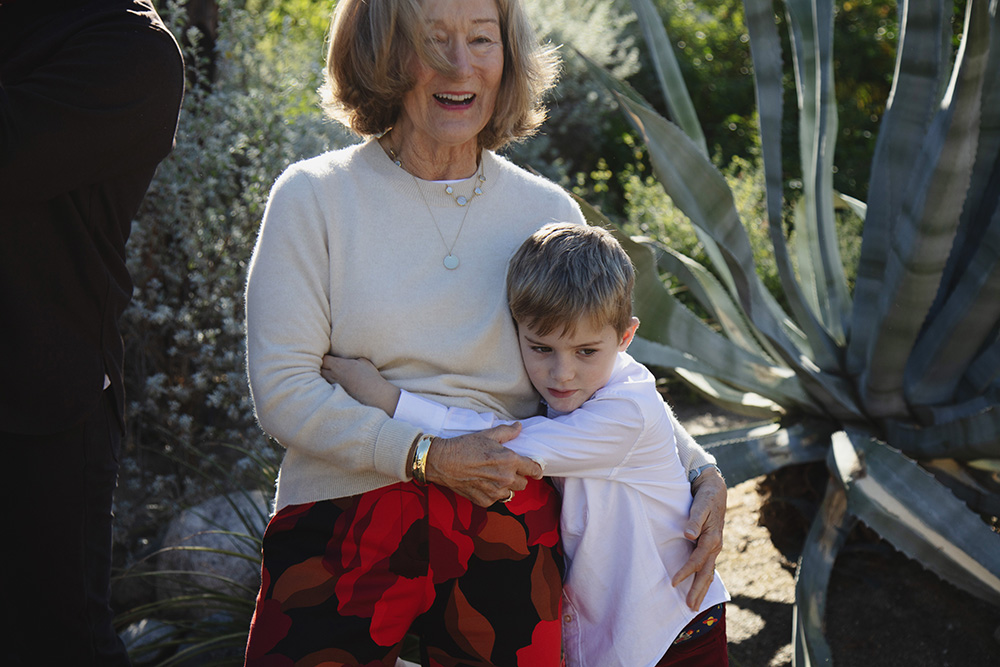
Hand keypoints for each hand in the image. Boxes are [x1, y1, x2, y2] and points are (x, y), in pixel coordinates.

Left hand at [321, 354, 399, 415]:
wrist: (374, 394)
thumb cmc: (370, 376)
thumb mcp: (363, 361)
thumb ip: (352, 359)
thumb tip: (349, 359)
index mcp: (339, 365)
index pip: (323, 359)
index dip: (324, 356)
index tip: (327, 355)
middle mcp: (334, 376)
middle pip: (319, 370)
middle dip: (320, 366)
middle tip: (325, 364)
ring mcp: (335, 386)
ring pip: (322, 379)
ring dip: (323, 376)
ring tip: (327, 373)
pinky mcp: (338, 393)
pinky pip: (328, 387)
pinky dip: (327, 384)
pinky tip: (333, 383)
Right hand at [425, 422, 541, 506]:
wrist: (442, 461)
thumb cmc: (464, 446)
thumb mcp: (487, 434)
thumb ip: (507, 432)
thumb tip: (519, 427)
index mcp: (510, 461)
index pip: (534, 470)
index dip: (536, 469)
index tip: (535, 470)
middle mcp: (506, 478)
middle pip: (524, 483)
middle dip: (518, 477)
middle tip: (508, 470)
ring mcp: (495, 492)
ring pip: (511, 493)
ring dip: (507, 487)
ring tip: (495, 478)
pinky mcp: (484, 501)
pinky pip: (496, 500)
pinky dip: (493, 494)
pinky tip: (483, 484)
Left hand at [671, 466, 725, 609]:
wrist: (716, 489)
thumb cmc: (706, 497)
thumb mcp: (700, 504)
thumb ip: (695, 519)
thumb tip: (689, 534)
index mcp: (712, 538)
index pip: (697, 560)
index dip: (685, 572)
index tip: (673, 582)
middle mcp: (715, 545)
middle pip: (706, 573)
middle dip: (698, 591)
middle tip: (690, 608)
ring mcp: (714, 547)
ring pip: (708, 572)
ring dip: (702, 589)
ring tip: (695, 605)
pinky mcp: (710, 546)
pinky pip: (707, 566)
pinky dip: (704, 579)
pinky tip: (700, 587)